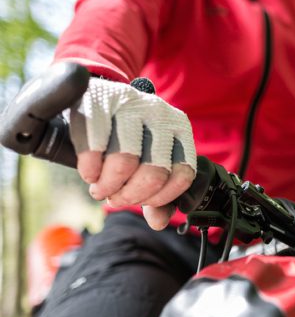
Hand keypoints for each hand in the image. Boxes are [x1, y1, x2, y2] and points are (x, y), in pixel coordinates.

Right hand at [69, 78, 196, 229]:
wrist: (95, 94)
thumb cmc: (125, 133)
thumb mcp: (146, 157)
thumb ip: (156, 191)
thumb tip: (159, 221)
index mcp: (179, 128)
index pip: (182, 174)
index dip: (160, 197)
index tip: (142, 203)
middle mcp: (159, 113)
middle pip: (153, 173)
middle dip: (131, 196)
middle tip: (115, 199)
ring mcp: (130, 104)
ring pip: (124, 163)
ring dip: (108, 186)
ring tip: (100, 189)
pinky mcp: (98, 102)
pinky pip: (94, 148)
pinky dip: (89, 170)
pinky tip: (89, 172)